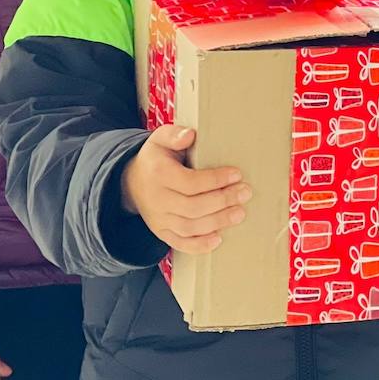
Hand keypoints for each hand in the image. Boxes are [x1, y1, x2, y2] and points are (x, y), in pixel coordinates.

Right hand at [120, 125, 250, 253]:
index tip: (237, 174)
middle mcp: (157, 200)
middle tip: (245, 192)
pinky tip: (218, 239)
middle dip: (222, 201)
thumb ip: (174, 134)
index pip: (190, 182)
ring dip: (217, 222)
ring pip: (189, 227)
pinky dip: (199, 245)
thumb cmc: (156, 158)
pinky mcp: (162, 232)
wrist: (132, 183)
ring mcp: (159, 219)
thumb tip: (190, 135)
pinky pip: (179, 243)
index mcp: (159, 174)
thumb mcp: (160, 139)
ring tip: (240, 213)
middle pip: (192, 207)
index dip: (215, 180)